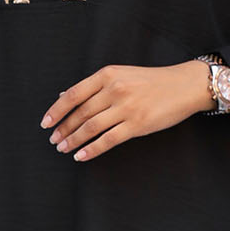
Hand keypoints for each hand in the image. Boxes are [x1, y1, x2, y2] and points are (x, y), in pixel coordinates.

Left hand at [39, 61, 214, 161]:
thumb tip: (65, 96)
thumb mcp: (121, 75)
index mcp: (108, 75)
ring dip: (73, 140)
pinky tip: (81, 155)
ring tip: (64, 148)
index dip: (57, 111)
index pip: (74, 95)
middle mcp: (114, 89)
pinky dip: (92, 149)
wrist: (184, 85)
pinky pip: (108, 140)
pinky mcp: (137, 124)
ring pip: (91, 127)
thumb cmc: (152, 81)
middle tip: (54, 140)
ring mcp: (126, 107)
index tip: (45, 123)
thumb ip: (94, 86)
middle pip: (80, 113)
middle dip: (63, 129)